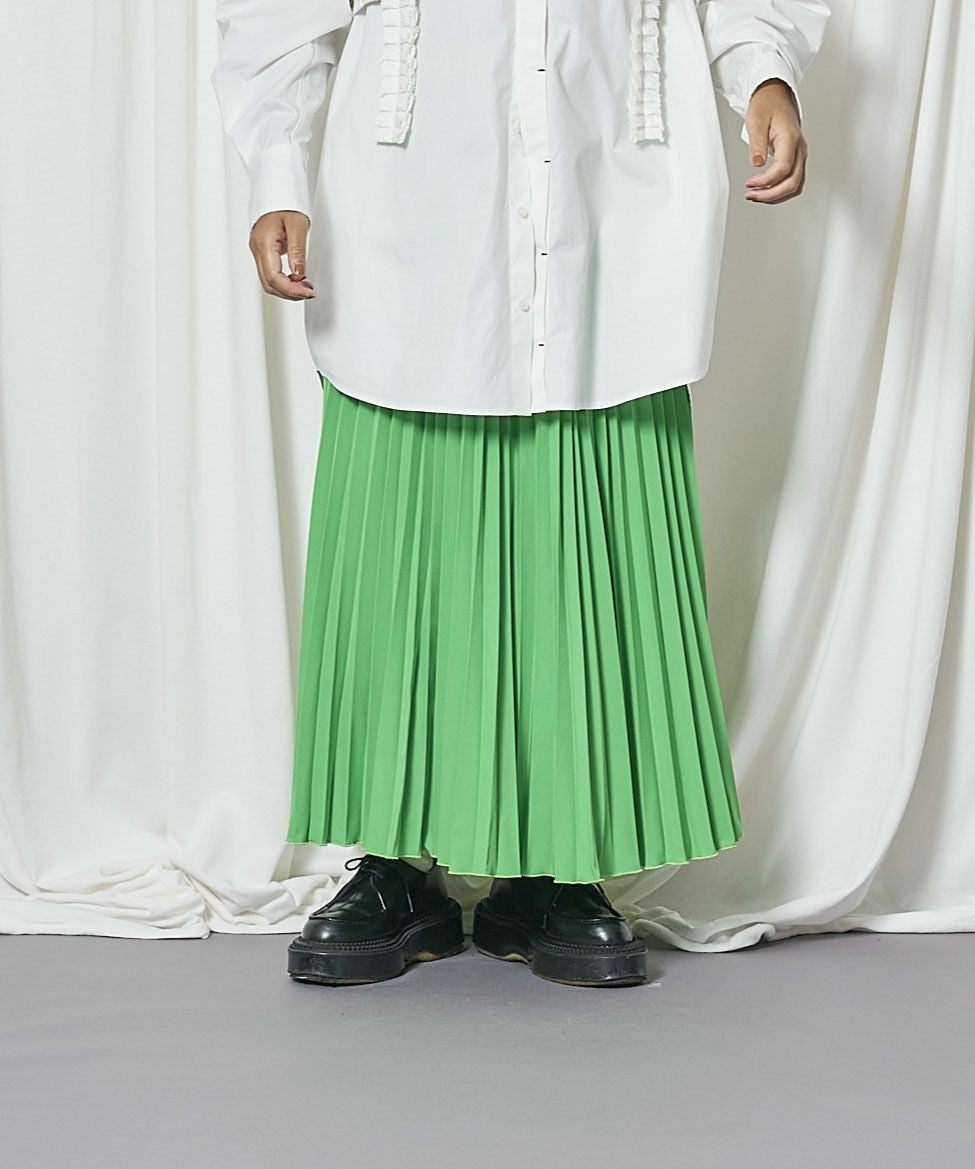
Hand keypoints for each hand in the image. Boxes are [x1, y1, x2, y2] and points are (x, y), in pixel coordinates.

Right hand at [248, 210, 315, 299]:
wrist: (277, 194)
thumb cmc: (286, 205)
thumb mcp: (297, 225)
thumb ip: (298, 251)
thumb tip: (299, 274)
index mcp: (264, 243)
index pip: (274, 277)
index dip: (291, 289)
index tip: (307, 292)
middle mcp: (257, 249)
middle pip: (269, 284)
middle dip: (289, 293)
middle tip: (308, 293)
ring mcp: (257, 252)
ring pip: (268, 282)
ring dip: (287, 290)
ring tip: (305, 288)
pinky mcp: (262, 253)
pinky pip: (270, 275)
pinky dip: (283, 283)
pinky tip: (296, 281)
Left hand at [743, 79, 807, 204]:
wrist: (775, 95)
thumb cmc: (767, 105)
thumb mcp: (756, 120)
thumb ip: (757, 143)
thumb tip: (758, 163)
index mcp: (791, 138)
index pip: (783, 169)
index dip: (766, 181)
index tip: (750, 183)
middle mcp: (799, 149)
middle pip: (792, 182)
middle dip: (771, 194)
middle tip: (751, 195)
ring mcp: (799, 155)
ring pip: (795, 186)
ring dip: (776, 196)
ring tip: (756, 196)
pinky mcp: (796, 158)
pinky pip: (792, 181)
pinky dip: (779, 191)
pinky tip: (765, 192)